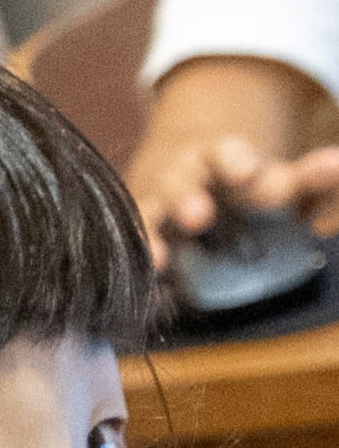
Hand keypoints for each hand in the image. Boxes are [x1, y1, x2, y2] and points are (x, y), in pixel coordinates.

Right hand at [127, 134, 338, 268]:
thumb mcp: (269, 181)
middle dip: (186, 198)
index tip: (247, 171)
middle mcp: (177, 182)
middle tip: (199, 216)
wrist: (179, 192)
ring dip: (150, 239)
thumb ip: (305, 178)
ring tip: (158, 261)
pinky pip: (129, 256)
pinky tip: (146, 293)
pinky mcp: (137, 245)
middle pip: (179, 185)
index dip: (233, 160)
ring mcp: (152, 214)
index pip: (222, 153)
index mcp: (213, 160)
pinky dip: (137, 272)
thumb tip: (337, 166)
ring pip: (146, 219)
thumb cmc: (233, 191)